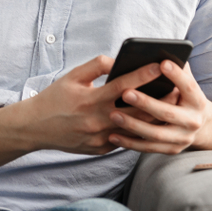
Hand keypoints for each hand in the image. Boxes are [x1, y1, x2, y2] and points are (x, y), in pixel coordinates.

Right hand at [17, 55, 163, 155]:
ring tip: (168, 105)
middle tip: (175, 88)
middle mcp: (98, 121)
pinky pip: (125, 139)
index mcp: (91, 100)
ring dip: (153, 117)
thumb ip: (96, 65)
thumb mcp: (72, 77)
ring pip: (135, 128)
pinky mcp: (101, 149)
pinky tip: (149, 121)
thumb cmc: (55, 98)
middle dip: (158, 99)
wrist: (36, 127)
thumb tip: (118, 60)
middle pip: (137, 111)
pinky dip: (137, 130)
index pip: (123, 85)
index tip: (159, 64)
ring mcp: (101, 138)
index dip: (142, 74)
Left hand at [107, 61, 211, 153]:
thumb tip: (163, 50)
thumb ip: (178, 69)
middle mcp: (192, 121)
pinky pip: (148, 148)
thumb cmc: (186, 96)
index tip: (161, 63)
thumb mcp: (187, 82)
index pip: (188, 86)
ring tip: (113, 115)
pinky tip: (112, 135)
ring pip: (155, 134)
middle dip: (146, 103)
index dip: (176, 75)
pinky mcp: (171, 149)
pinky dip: (130, 143)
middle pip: (168, 113)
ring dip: (133, 125)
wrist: (203, 127)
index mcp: (197, 100)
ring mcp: (182, 138)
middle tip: (125, 93)